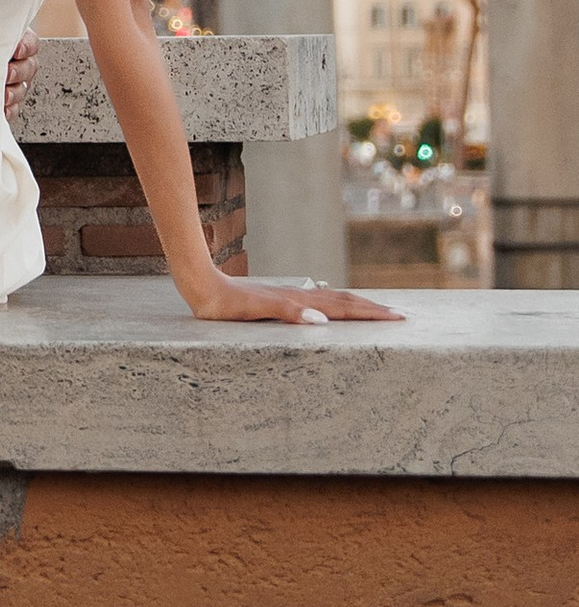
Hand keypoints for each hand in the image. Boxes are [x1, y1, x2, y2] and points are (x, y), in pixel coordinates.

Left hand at [2, 31, 37, 122]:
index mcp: (13, 41)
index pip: (30, 43)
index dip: (27, 47)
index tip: (16, 50)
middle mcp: (16, 62)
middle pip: (29, 67)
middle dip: (19, 71)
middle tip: (7, 73)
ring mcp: (11, 83)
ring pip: (22, 89)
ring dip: (14, 92)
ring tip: (3, 95)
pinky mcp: (3, 102)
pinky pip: (13, 109)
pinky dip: (8, 110)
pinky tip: (0, 109)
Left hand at [180, 268, 402, 326]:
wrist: (202, 287)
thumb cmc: (226, 305)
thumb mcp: (255, 311)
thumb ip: (288, 313)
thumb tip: (321, 319)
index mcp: (300, 302)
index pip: (345, 307)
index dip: (372, 313)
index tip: (399, 317)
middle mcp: (300, 298)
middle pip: (346, 301)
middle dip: (375, 309)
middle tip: (403, 316)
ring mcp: (292, 297)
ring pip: (334, 299)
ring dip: (359, 306)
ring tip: (379, 311)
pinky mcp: (281, 300)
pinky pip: (318, 303)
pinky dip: (336, 307)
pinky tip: (335, 311)